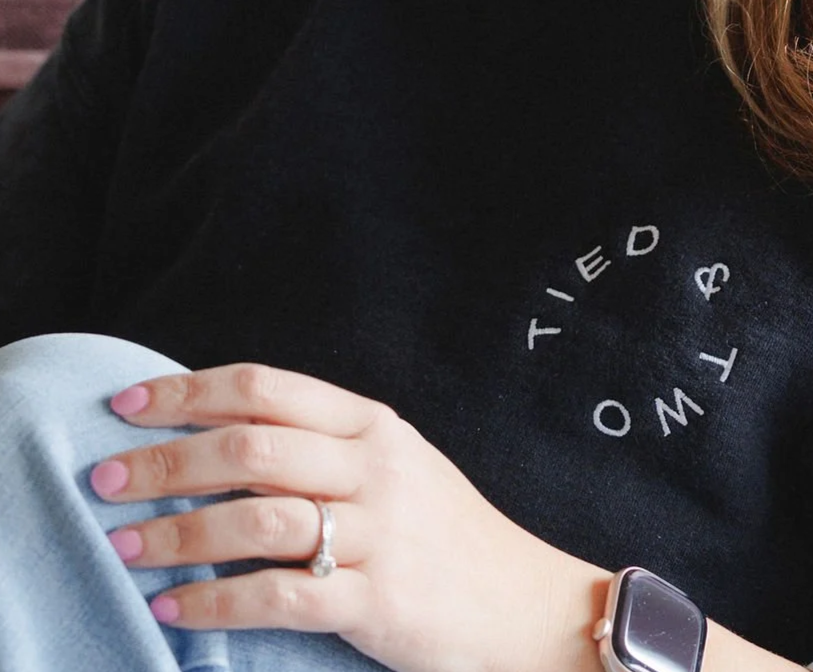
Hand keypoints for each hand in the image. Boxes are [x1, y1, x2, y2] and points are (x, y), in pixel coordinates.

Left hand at [90, 360, 607, 671]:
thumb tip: (216, 437)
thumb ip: (321, 448)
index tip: (127, 403)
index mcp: (371, 424)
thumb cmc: (443, 534)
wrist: (525, 603)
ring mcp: (378, 533)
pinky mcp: (377, 602)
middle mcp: (373, 467)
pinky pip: (279, 596)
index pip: (266, 388)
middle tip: (104, 477)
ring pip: (256, 518)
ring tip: (124, 544)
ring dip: (178, 532)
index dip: (190, 390)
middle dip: (165, 461)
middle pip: (250, 446)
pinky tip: (174, 609)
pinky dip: (216, 602)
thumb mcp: (394, 466)